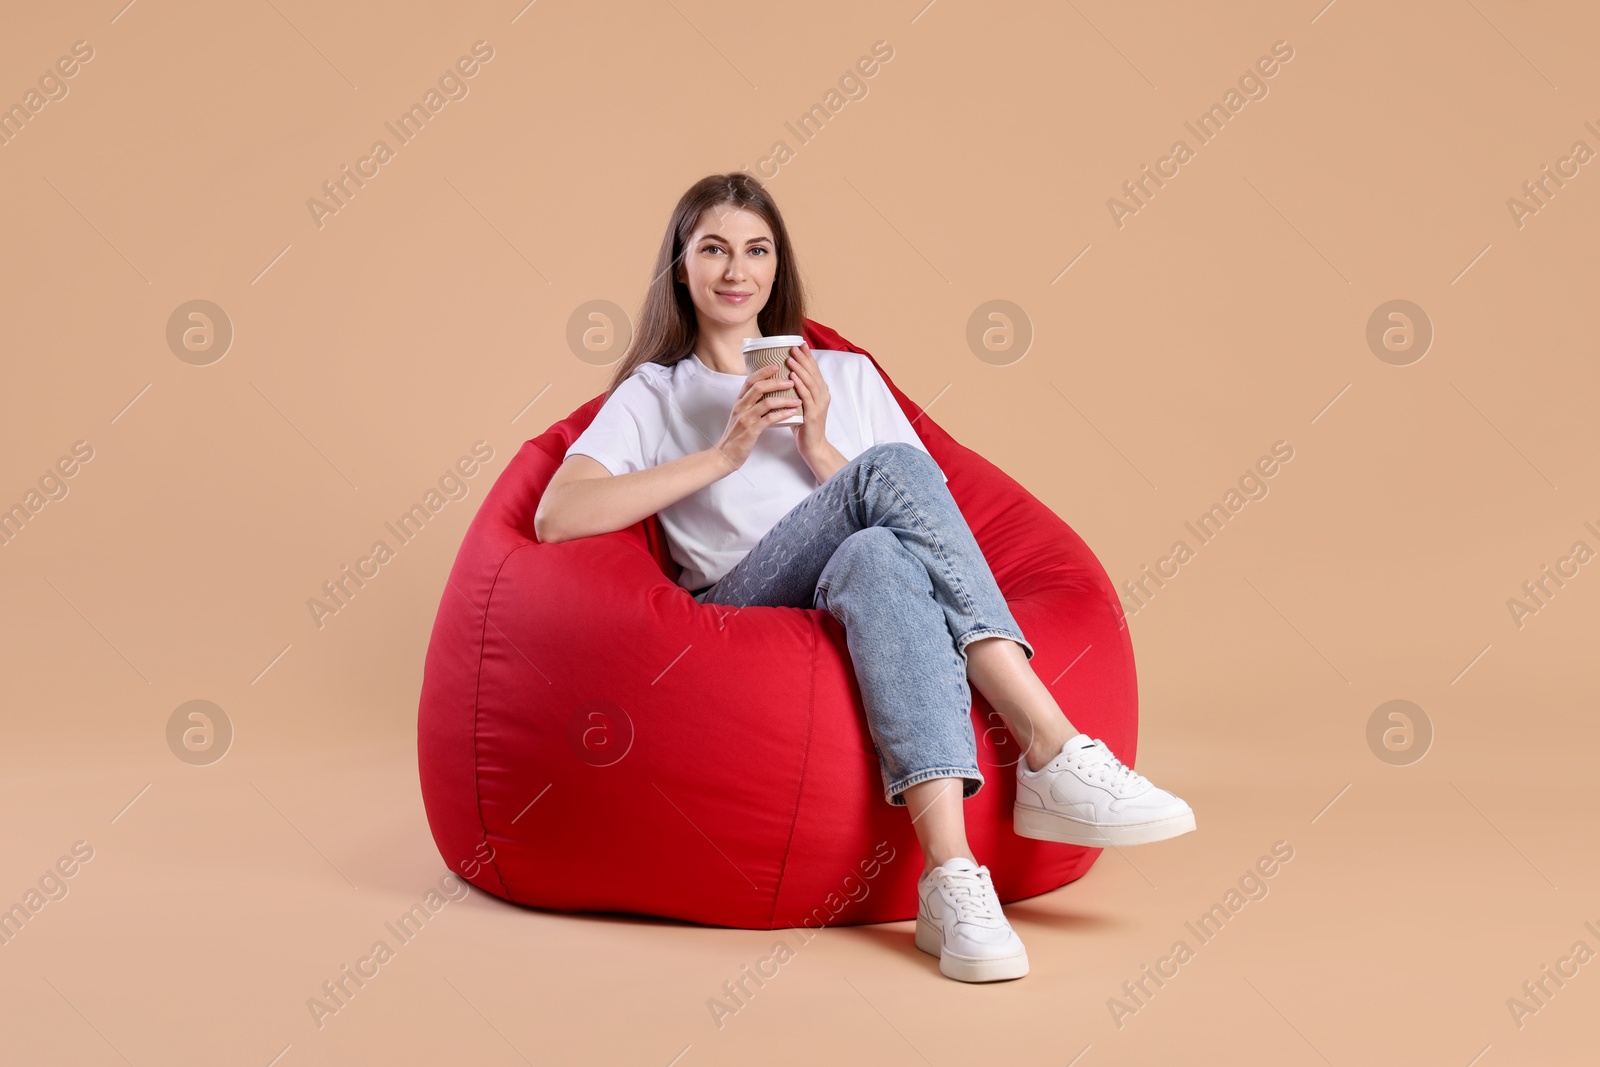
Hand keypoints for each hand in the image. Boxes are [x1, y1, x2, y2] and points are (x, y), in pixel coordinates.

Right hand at [710, 361, 804, 471]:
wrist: (725, 455)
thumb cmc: (736, 435)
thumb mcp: (740, 415)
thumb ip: (750, 403)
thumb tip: (765, 392)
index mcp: (738, 401)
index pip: (750, 380)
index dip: (763, 371)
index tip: (777, 365)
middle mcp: (740, 407)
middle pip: (758, 387)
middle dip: (776, 382)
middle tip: (791, 381)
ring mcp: (745, 418)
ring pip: (765, 403)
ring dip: (784, 399)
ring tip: (797, 399)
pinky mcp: (750, 431)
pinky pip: (768, 420)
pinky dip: (782, 415)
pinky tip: (792, 413)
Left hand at [784, 343, 830, 460]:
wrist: (813, 446)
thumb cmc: (804, 426)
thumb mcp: (800, 404)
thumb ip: (796, 391)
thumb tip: (782, 377)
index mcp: (820, 392)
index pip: (814, 370)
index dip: (808, 356)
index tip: (800, 344)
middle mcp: (823, 396)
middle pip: (813, 373)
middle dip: (804, 358)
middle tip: (794, 346)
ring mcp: (819, 405)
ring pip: (811, 382)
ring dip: (801, 368)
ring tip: (791, 357)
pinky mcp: (814, 414)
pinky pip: (807, 396)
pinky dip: (800, 385)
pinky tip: (793, 376)